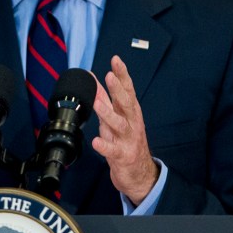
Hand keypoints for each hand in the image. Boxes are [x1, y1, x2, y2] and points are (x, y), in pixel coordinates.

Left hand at [91, 55, 157, 205]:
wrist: (139, 173)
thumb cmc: (126, 140)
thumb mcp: (115, 116)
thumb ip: (105, 98)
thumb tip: (93, 78)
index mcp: (130, 112)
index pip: (128, 89)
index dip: (122, 74)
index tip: (116, 60)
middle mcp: (131, 123)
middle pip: (127, 103)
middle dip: (119, 89)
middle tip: (110, 76)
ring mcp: (128, 139)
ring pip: (119, 124)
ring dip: (108, 113)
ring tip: (97, 103)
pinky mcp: (123, 156)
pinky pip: (113, 151)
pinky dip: (105, 146)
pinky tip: (96, 142)